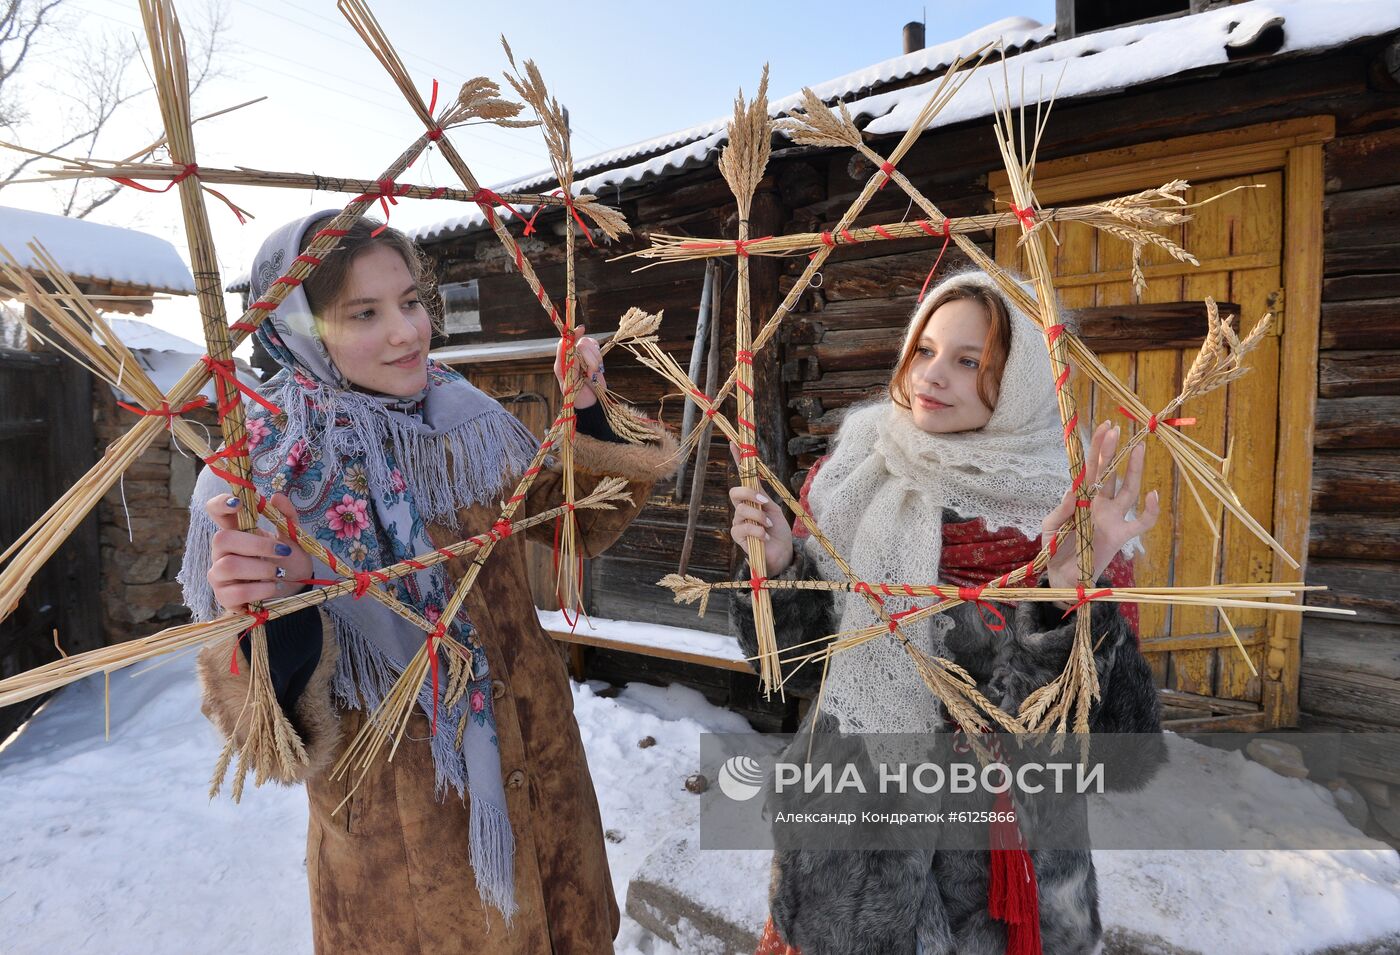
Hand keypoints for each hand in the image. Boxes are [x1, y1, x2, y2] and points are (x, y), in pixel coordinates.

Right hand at [204, 492, 311, 610]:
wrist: (294, 589)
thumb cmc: (288, 560)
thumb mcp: (293, 538)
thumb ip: (287, 517)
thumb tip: (277, 497)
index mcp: (236, 532)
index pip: (215, 512)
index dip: (220, 504)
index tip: (238, 502)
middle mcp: (222, 551)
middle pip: (222, 539)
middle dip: (256, 545)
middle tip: (282, 551)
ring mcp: (220, 574)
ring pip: (229, 566)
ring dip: (261, 569)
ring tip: (279, 572)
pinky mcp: (224, 596)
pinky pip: (236, 592)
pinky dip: (261, 589)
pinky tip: (273, 587)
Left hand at [554, 325, 605, 409]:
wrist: (590, 402)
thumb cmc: (576, 394)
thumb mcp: (569, 381)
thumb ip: (569, 363)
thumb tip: (573, 345)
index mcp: (561, 361)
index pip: (565, 342)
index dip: (572, 335)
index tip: (582, 330)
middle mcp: (571, 356)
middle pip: (581, 343)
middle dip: (588, 358)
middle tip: (588, 373)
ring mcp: (582, 355)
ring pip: (591, 346)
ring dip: (594, 361)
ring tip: (591, 374)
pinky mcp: (593, 356)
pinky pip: (597, 348)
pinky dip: (599, 359)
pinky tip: (595, 369)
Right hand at [727, 441, 793, 574]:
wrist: (782, 553)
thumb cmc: (779, 531)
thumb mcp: (774, 509)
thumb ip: (762, 496)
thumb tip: (755, 481)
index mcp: (752, 498)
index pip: (742, 476)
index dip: (737, 459)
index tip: (734, 442)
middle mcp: (742, 508)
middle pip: (735, 492)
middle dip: (749, 494)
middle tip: (764, 503)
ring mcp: (739, 522)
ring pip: (741, 510)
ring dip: (758, 517)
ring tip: (769, 526)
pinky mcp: (738, 537)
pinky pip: (743, 528)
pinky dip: (757, 531)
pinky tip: (764, 536)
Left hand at [1042, 420, 1160, 596]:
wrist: (1062, 576)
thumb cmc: (1055, 548)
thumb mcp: (1051, 526)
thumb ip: (1061, 510)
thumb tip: (1073, 491)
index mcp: (1082, 498)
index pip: (1091, 469)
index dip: (1097, 449)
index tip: (1105, 427)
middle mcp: (1099, 503)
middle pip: (1109, 473)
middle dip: (1112, 452)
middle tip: (1117, 430)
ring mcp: (1112, 518)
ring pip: (1128, 490)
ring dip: (1133, 470)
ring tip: (1138, 448)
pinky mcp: (1121, 536)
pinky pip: (1141, 523)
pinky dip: (1151, 511)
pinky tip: (1154, 495)